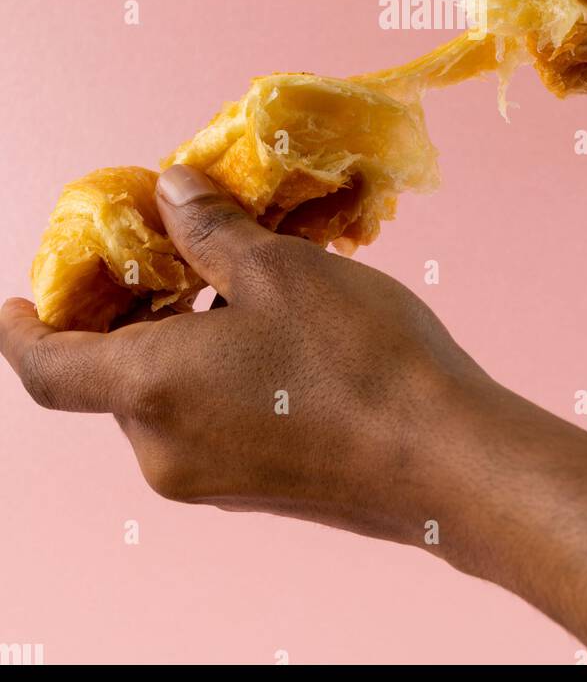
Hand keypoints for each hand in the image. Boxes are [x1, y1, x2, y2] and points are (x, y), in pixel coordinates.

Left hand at [2, 165, 490, 541]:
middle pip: (114, 377)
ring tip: (239, 278)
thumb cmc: (357, 359)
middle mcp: (166, 449)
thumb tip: (168, 194)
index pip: (48, 370)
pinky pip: (210, 419)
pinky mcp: (260, 487)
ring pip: (168, 395)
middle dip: (131, 313)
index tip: (16, 302)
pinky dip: (218, 368)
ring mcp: (214, 478)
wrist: (447, 462)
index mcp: (152, 392)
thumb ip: (208, 230)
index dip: (22, 331)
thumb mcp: (278, 270)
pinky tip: (276, 327)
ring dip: (183, 335)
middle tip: (168, 255)